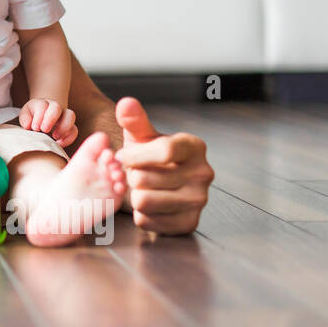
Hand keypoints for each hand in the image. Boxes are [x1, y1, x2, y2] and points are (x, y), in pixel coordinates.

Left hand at [19, 98, 76, 146]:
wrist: (43, 118)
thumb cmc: (32, 117)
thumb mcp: (26, 115)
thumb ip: (25, 118)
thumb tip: (28, 125)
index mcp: (42, 104)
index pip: (42, 105)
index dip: (39, 116)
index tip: (34, 128)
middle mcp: (55, 108)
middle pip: (57, 107)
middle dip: (50, 118)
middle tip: (44, 130)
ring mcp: (64, 116)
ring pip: (70, 116)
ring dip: (63, 127)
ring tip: (54, 137)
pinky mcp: (70, 127)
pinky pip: (74, 130)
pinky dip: (69, 138)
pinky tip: (59, 144)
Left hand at [112, 97, 213, 234]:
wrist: (161, 185)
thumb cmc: (150, 156)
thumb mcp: (142, 136)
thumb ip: (134, 119)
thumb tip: (126, 103)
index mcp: (194, 147)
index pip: (163, 151)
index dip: (134, 156)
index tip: (123, 157)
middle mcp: (204, 173)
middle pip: (145, 178)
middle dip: (131, 177)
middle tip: (135, 175)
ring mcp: (200, 200)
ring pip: (144, 201)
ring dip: (134, 196)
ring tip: (141, 189)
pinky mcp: (190, 223)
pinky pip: (148, 222)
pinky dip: (140, 215)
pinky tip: (147, 206)